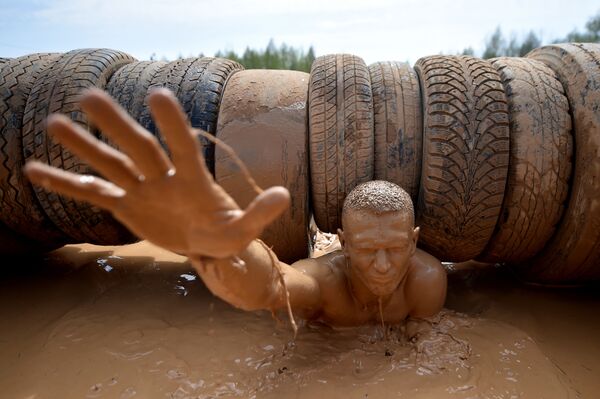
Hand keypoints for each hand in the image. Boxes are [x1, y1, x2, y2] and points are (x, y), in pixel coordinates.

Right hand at [24, 88, 290, 257]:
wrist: (206, 245)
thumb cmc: (225, 234)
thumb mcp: (243, 230)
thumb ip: (258, 214)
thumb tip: (283, 194)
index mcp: (192, 178)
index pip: (181, 146)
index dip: (171, 124)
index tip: (158, 94)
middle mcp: (163, 176)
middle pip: (138, 147)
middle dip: (116, 125)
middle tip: (89, 96)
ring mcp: (141, 189)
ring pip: (111, 163)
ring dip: (85, 146)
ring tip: (55, 122)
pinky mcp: (125, 205)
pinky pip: (92, 192)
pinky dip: (66, 183)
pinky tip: (35, 168)